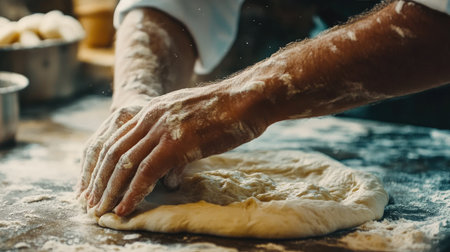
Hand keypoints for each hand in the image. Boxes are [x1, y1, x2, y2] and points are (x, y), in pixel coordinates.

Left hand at [82, 82, 268, 216]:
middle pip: (113, 151)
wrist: (248, 98)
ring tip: (100, 210)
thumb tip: (170, 164)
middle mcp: (150, 117)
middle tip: (91, 202)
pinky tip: (125, 207)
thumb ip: (174, 137)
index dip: (102, 164)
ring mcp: (162, 129)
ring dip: (110, 190)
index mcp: (153, 110)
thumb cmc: (228, 111)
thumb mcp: (192, 118)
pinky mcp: (175, 143)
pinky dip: (132, 193)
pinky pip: (145, 172)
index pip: (117, 139)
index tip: (97, 184)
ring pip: (124, 163)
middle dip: (98, 180)